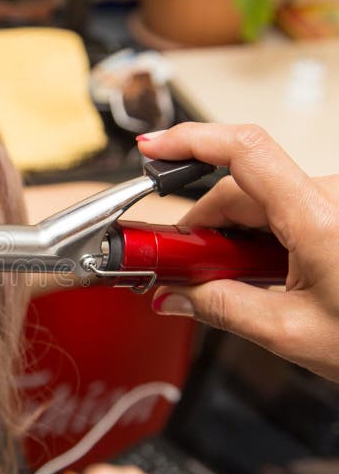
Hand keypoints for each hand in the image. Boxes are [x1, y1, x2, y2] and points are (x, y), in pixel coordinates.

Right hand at [139, 123, 338, 381]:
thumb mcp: (291, 333)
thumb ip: (221, 309)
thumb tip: (173, 295)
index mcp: (320, 219)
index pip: (244, 151)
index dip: (191, 140)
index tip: (153, 148)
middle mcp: (329, 198)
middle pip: (238, 189)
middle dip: (201, 227)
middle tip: (179, 270)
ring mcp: (333, 203)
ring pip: (256, 202)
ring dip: (228, 236)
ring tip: (229, 282)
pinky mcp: (334, 213)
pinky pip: (279, 210)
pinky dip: (253, 237)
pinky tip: (257, 272)